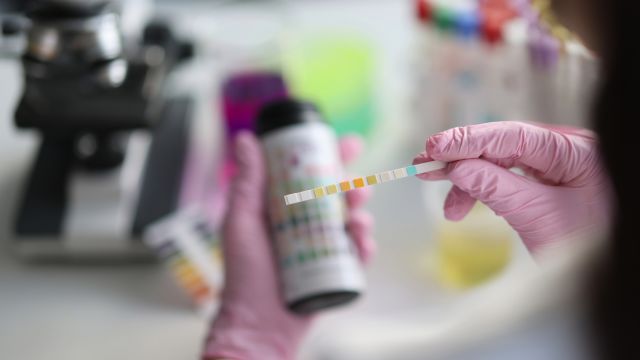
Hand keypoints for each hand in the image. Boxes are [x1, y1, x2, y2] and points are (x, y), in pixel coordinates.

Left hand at [203, 132, 374, 359]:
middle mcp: (304, 223)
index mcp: (282, 208)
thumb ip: (246, 182)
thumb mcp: (241, 221)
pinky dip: (365, 246)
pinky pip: (358, 253)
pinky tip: (363, 244)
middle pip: (337, 196)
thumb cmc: (243, 274)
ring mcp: (321, 247)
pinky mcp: (335, 270)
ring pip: (351, 222)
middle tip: (358, 187)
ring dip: (362, 215)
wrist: (258, 324)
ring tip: (359, 220)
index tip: (349, 144)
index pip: (309, 174)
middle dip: (353, 187)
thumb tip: (245, 139)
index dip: (331, 157)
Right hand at [413, 121, 611, 254]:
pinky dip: (483, 191)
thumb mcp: (538, 216)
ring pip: (500, 162)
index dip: (469, 140)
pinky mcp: (546, 181)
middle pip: (502, 145)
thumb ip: (496, 188)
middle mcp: (564, 150)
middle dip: (462, 158)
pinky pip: (507, 178)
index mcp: (574, 151)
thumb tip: (456, 167)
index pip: (512, 136)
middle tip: (423, 166)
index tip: (434, 148)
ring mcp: (555, 165)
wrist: (607, 273)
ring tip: (448, 209)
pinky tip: (466, 207)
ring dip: (469, 181)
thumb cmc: (588, 246)